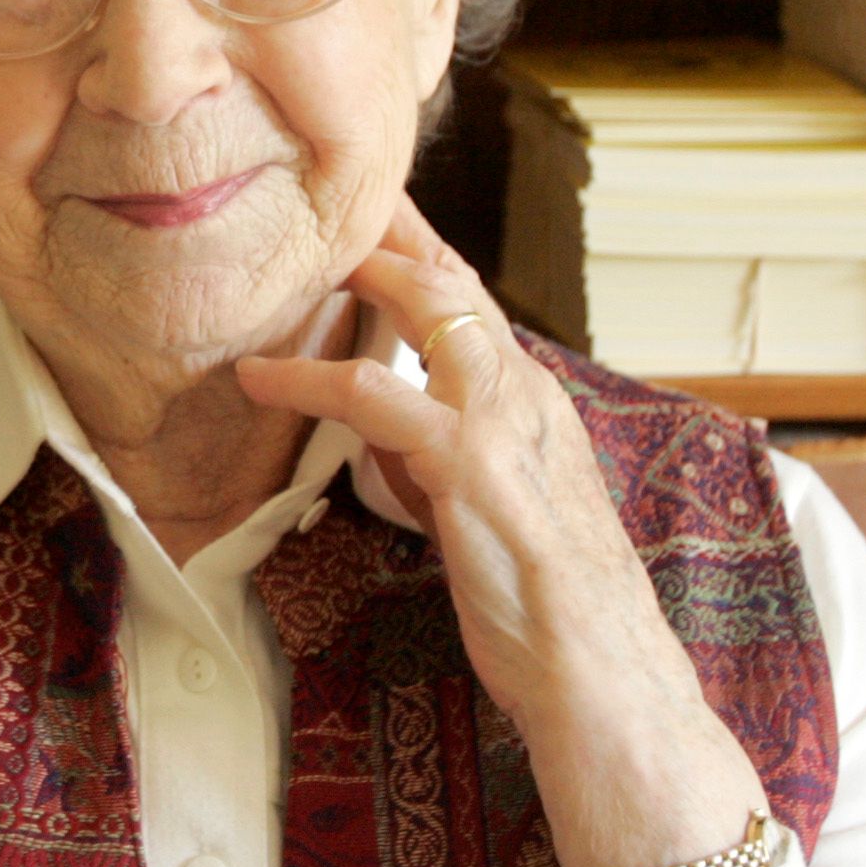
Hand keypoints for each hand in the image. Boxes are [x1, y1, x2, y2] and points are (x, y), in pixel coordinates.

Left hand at [238, 196, 767, 866]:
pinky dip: (311, 376)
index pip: (471, 299)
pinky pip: (378, 397)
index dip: (417, 246)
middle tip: (318, 184)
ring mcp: (506, 425)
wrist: (606, 682)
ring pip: (426, 308)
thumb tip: (382, 435)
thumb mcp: (488, 512)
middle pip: (451, 277)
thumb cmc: (545, 610)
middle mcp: (527, 394)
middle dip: (385, 222)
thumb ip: (440, 461)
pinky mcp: (474, 470)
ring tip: (280, 252)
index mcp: (534, 402)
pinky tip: (260, 375)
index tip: (364, 206)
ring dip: (351, 271)